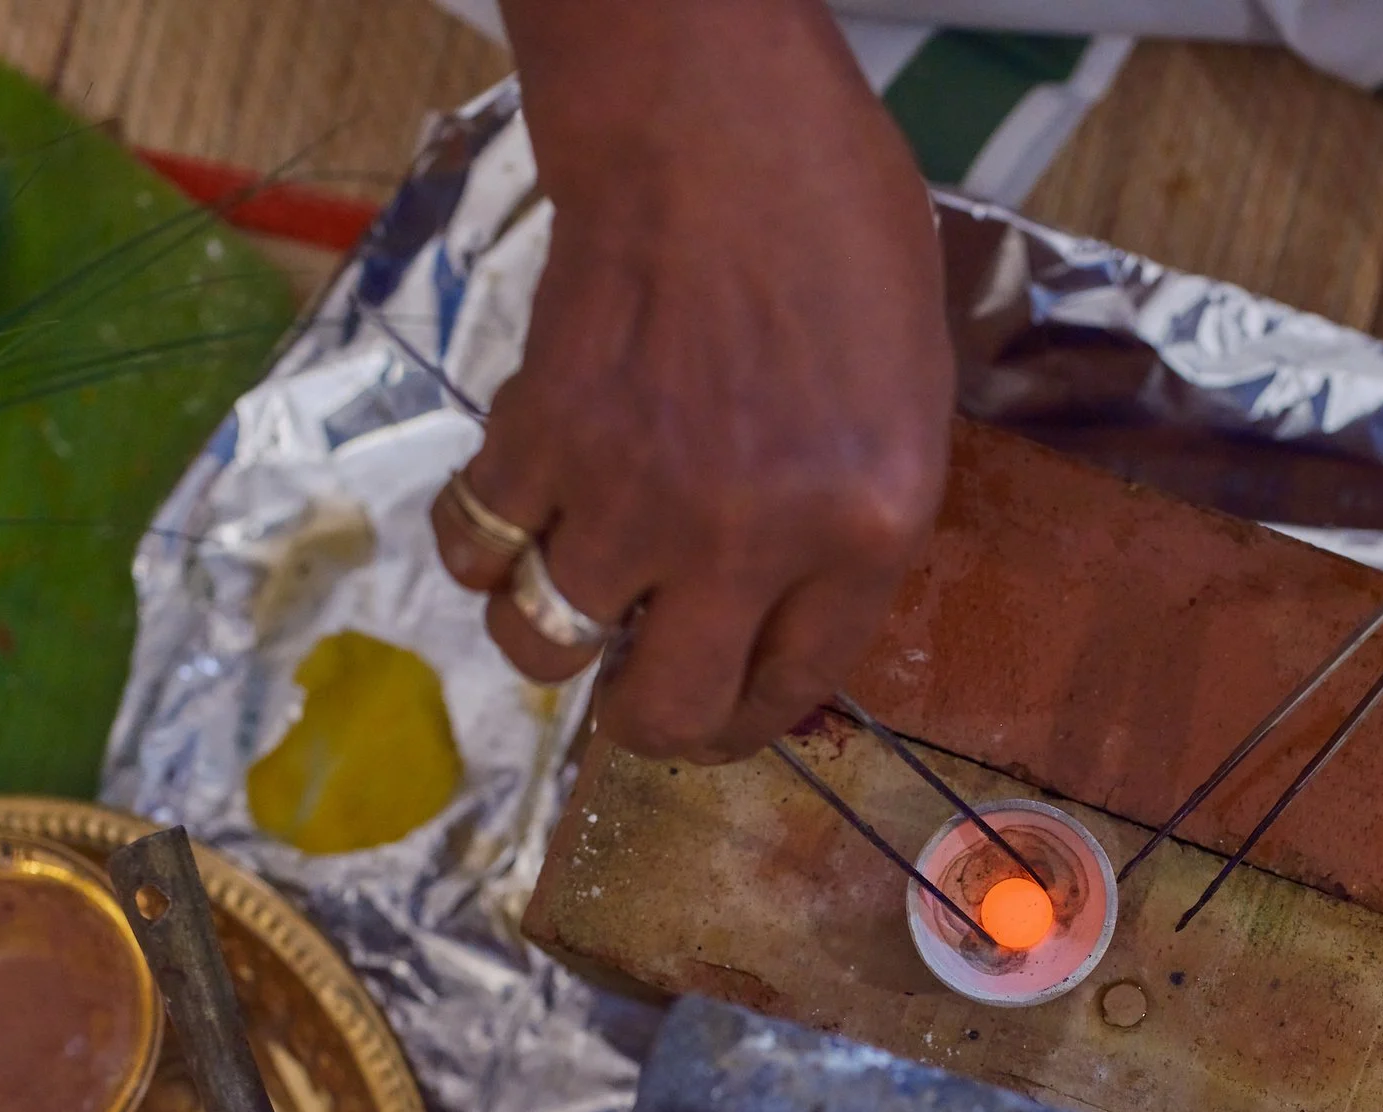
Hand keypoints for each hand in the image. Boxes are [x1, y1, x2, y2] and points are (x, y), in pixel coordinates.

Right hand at [435, 0, 953, 759]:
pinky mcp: (540, 434)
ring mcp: (636, 489)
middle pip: (666, 709)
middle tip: (636, 686)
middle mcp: (751, 533)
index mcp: (869, 525)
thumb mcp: (907, 394)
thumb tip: (789, 614)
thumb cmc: (834, 231)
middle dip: (646, 719)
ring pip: (546, 640)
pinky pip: (475, 546)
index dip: (747, 719)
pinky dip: (480, 543)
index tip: (722, 711)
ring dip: (548, 628)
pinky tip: (513, 512)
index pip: (794, 684)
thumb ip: (856, 520)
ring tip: (565, 589)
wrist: (716, 122)